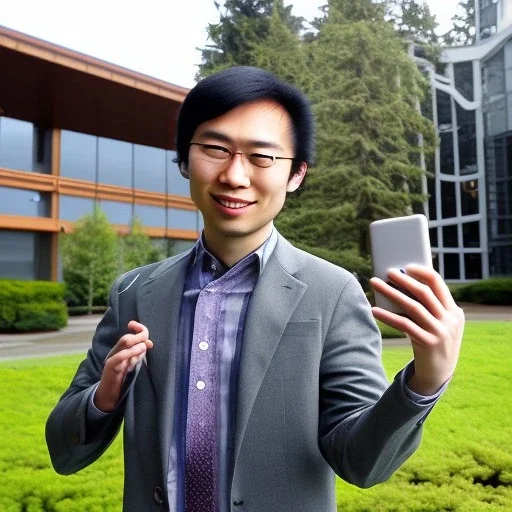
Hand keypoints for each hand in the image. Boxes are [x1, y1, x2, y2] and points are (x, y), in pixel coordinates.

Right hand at [94, 320, 152, 411]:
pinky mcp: (110, 368)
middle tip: (147, 340)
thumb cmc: (120, 380)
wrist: (106, 396)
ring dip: (137, 341)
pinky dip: (131, 351)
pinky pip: (119, 357)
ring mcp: (112, 359)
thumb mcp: (131, 365)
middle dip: (140, 335)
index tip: (146, 330)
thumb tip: (149, 342)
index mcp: (119, 351)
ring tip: (144, 346)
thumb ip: (139, 353)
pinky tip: (140, 350)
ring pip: (124, 344)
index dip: (139, 328)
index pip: (129, 335)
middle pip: (127, 338)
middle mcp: (115, 352)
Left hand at [370, 265, 464, 395]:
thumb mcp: (438, 324)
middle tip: (387, 271)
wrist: (438, 374)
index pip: (438, 282)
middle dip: (404, 280)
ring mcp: (440, 332)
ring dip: (391, 293)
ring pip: (412, 306)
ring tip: (375, 284)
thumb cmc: (433, 342)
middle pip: (423, 292)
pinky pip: (404, 325)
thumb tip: (399, 285)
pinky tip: (374, 310)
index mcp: (454, 311)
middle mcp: (450, 320)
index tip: (406, 266)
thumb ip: (427, 307)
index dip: (421, 272)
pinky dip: (388, 316)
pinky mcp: (428, 343)